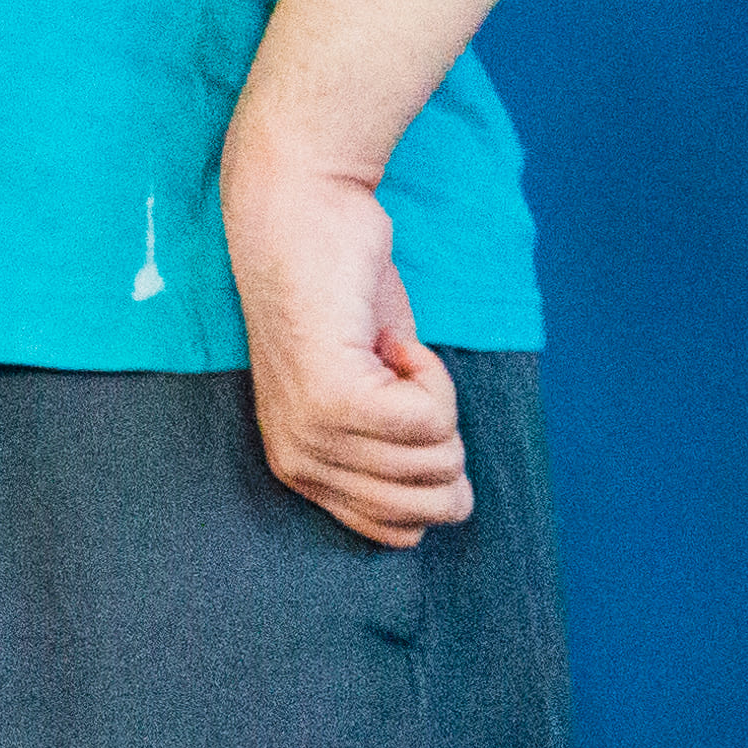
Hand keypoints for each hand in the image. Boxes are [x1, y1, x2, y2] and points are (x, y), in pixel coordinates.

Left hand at [224, 153, 473, 548]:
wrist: (303, 216)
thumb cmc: (344, 300)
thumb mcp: (367, 396)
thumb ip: (389, 457)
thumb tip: (448, 507)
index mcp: (301, 471)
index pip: (402, 532)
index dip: (431, 466)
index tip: (394, 402)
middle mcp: (298, 463)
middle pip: (433, 505)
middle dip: (444, 438)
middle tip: (398, 378)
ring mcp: (313, 435)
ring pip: (440, 461)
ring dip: (436, 397)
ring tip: (384, 352)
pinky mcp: (336, 400)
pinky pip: (433, 420)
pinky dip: (433, 374)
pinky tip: (386, 338)